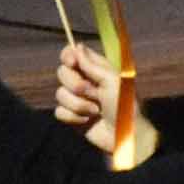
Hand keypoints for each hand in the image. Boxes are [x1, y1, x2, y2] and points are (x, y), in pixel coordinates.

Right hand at [54, 44, 160, 163]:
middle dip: (75, 84)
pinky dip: (73, 117)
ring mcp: (77, 99)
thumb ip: (93, 65)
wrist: (124, 137)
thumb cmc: (124, 106)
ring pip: (59, 93)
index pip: (72, 53)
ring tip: (95, 111)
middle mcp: (84, 81)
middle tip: (93, 93)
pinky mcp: (72, 116)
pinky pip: (59, 111)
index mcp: (95, 69)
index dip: (68, 56)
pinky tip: (87, 122)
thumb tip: (77, 47)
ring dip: (78, 104)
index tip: (71, 62)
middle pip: (62, 72)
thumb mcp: (113, 81)